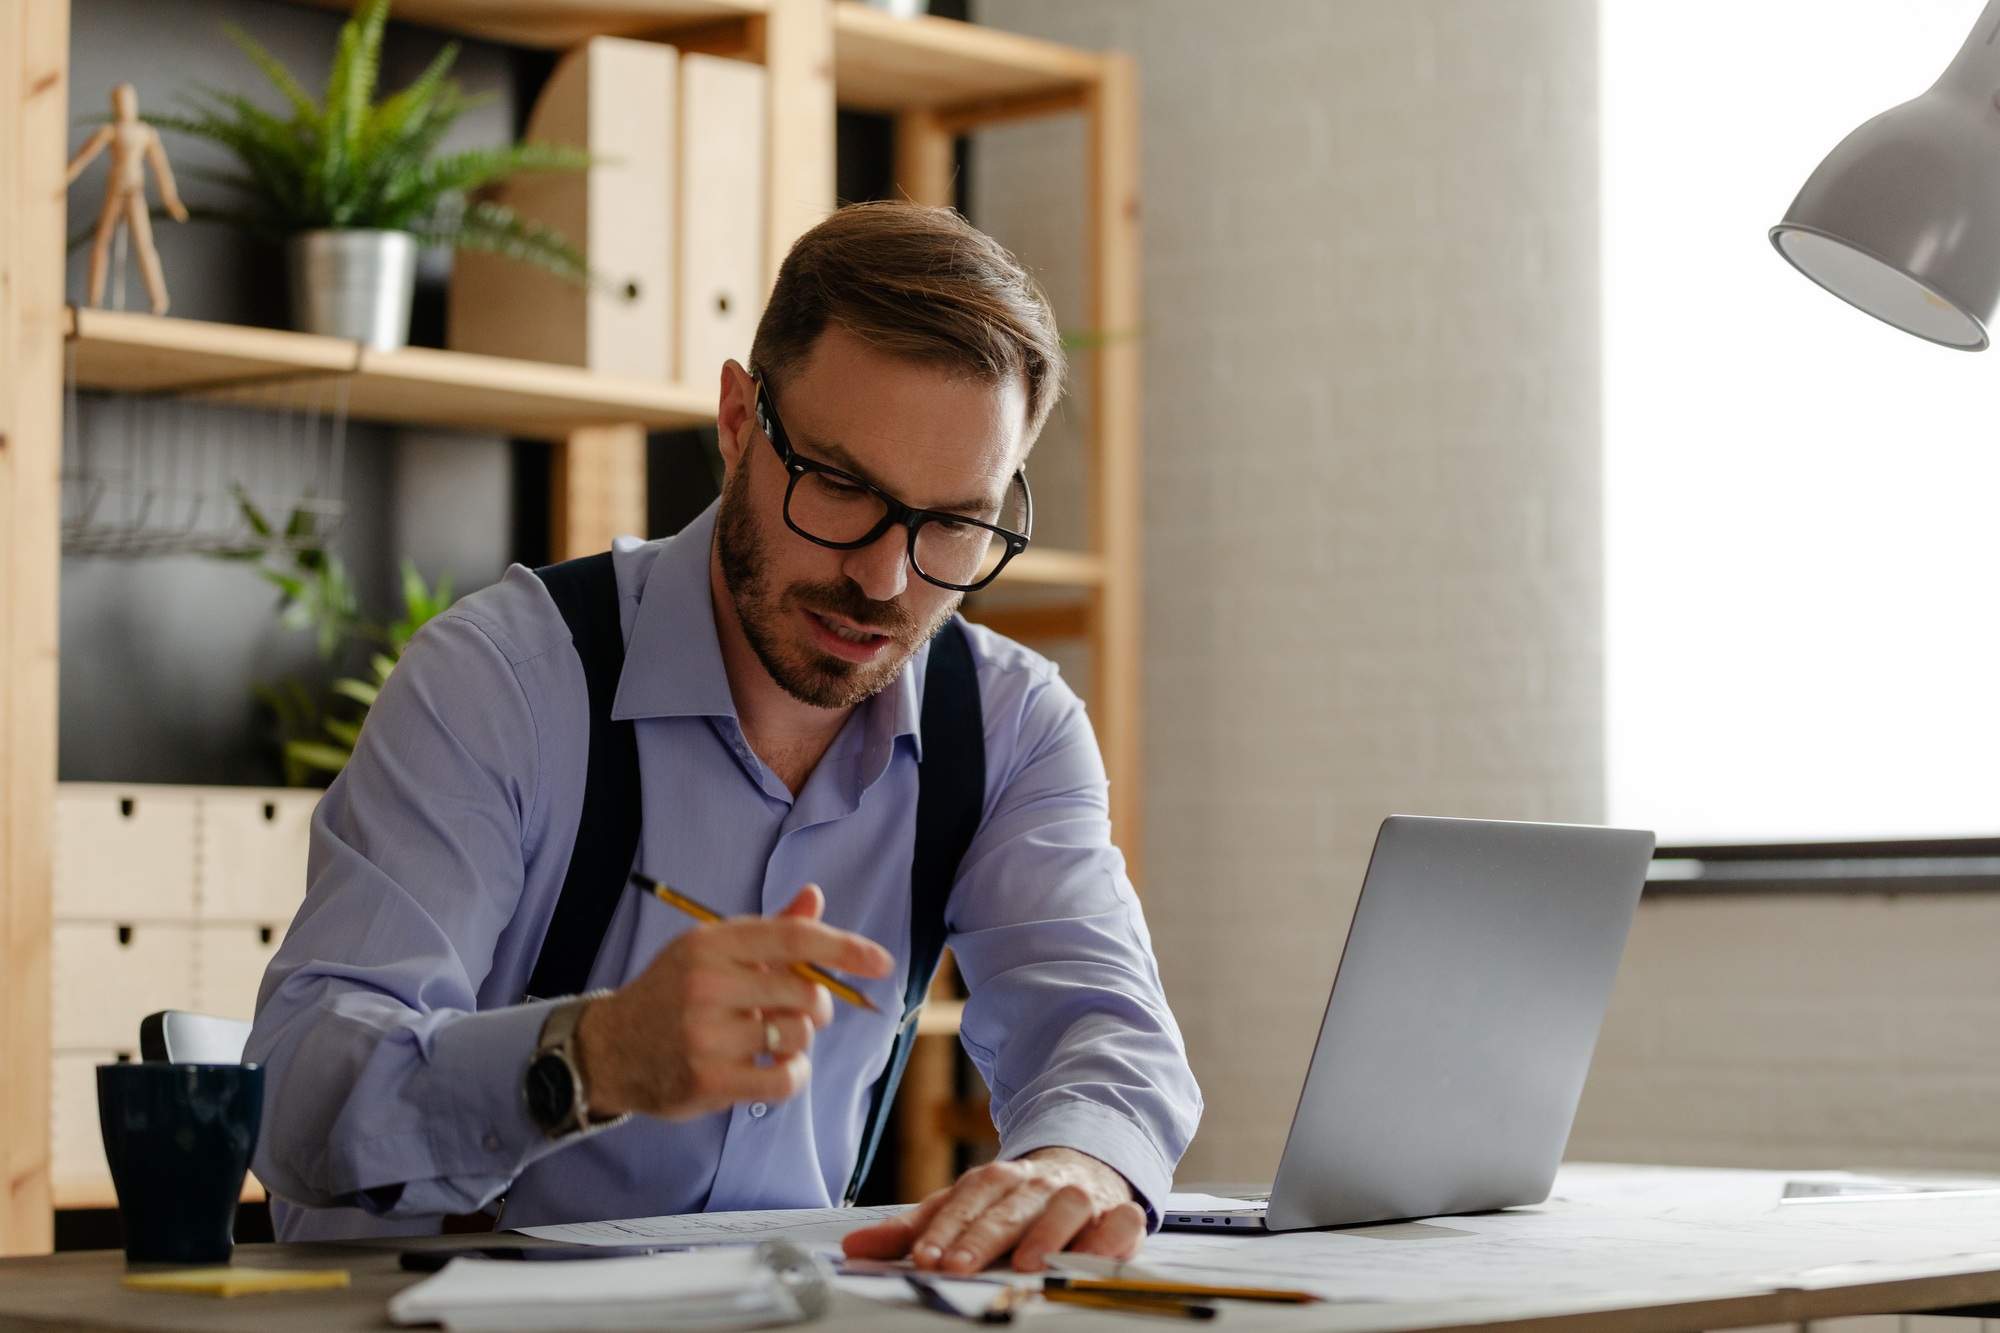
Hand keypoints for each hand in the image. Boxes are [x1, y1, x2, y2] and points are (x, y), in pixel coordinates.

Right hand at [573, 885, 892, 1120]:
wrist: (608, 1049)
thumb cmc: (672, 994)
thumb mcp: (711, 951)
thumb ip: (769, 931)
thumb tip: (814, 896)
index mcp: (712, 943)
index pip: (794, 938)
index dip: (845, 947)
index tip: (882, 962)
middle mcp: (708, 984)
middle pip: (805, 992)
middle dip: (817, 1006)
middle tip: (794, 1012)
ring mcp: (705, 1033)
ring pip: (799, 1035)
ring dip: (799, 1042)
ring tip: (769, 1041)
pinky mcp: (708, 1079)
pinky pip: (785, 1077)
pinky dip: (792, 1074)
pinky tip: (773, 1068)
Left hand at [841, 1148, 1145, 1272]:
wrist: (1082, 1166)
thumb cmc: (1016, 1199)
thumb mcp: (962, 1208)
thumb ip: (913, 1230)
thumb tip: (854, 1247)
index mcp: (995, 1180)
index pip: (965, 1202)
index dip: (944, 1230)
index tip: (923, 1257)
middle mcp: (1036, 1185)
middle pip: (1008, 1208)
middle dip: (982, 1237)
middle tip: (957, 1265)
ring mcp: (1079, 1196)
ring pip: (1064, 1209)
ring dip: (1045, 1235)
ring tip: (1026, 1263)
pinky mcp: (1118, 1213)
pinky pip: (1120, 1223)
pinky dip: (1111, 1237)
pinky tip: (1093, 1258)